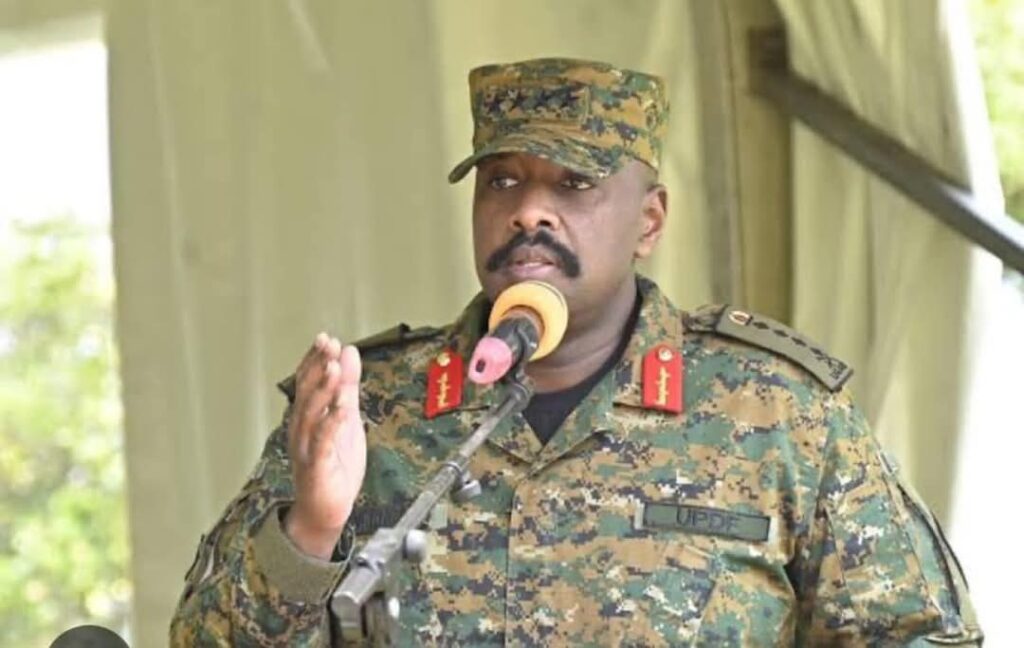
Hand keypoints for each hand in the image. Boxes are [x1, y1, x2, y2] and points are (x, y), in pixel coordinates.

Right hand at [283, 333, 366, 558]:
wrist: (324, 511)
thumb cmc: (334, 465)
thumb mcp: (346, 420)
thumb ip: (347, 387)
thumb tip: (348, 352)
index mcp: (307, 417)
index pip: (307, 382)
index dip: (315, 360)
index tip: (326, 339)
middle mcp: (301, 430)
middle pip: (306, 394)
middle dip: (318, 368)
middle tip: (329, 346)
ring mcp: (306, 449)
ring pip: (311, 415)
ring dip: (322, 391)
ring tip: (334, 369)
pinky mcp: (316, 468)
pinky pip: (321, 444)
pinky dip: (330, 425)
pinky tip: (341, 410)